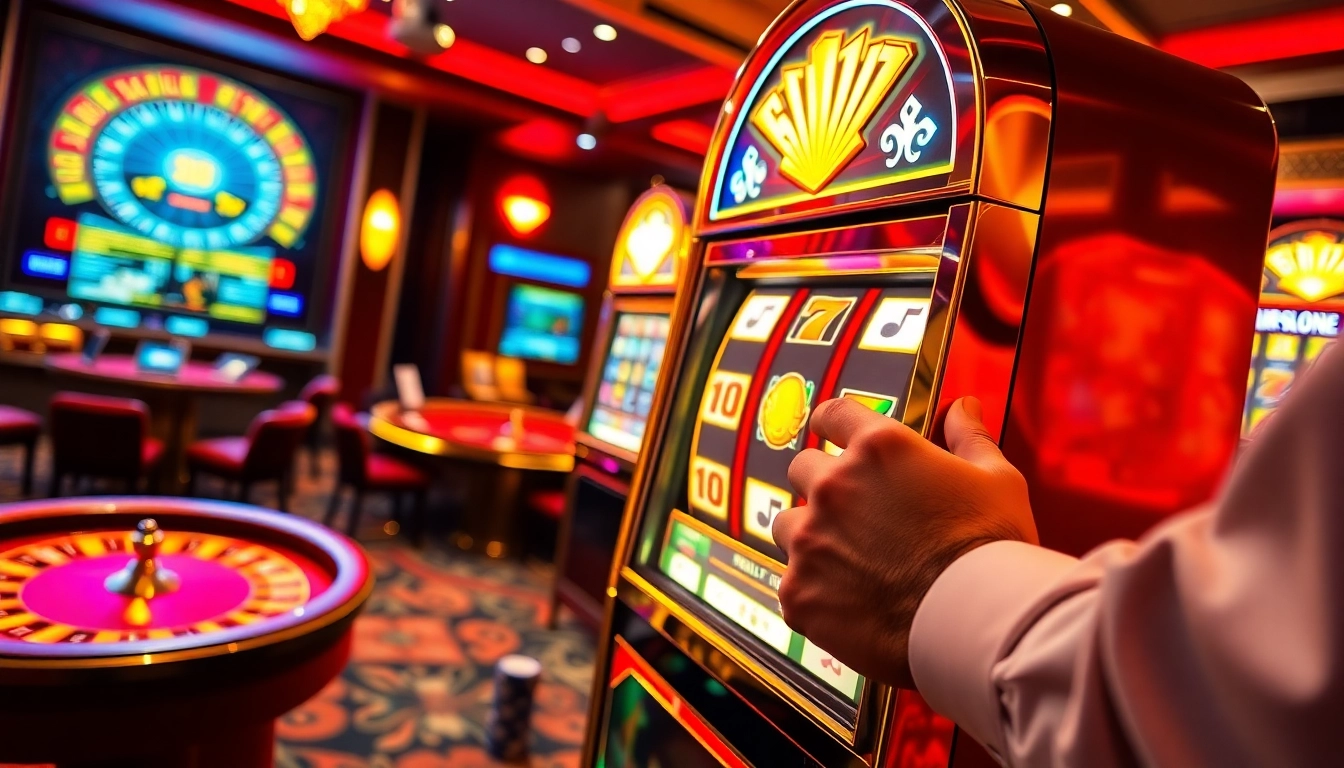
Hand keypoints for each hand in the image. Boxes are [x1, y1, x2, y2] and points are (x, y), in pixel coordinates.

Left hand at [773, 396, 1036, 688]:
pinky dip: (813, 587)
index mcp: (879, 449)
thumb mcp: (996, 480)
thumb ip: (970, 437)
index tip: (833, 434)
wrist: (979, 624)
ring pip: (788, 524)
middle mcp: (835, 486)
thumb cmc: (993, 550)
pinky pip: (791, 580)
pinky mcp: (799, 590)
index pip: (832, 414)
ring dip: (810, 534)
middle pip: (803, 468)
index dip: (833, 424)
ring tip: (849, 560)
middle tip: (856, 513)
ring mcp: (810, 540)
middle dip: (824, 484)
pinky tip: (848, 600)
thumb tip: (964, 407)